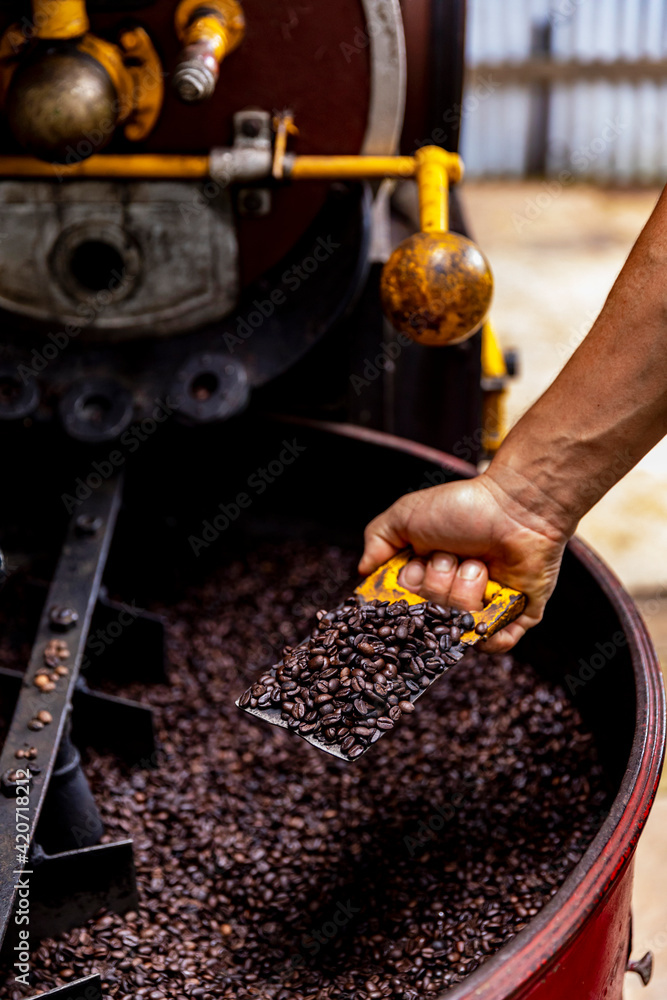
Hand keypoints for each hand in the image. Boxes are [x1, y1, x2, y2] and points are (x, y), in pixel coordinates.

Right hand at [359, 470, 570, 651]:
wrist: (515, 506)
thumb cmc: (462, 507)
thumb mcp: (405, 515)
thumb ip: (377, 539)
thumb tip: (362, 572)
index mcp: (426, 575)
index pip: (402, 607)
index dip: (406, 591)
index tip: (414, 567)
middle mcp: (451, 595)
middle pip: (428, 620)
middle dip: (435, 584)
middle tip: (448, 557)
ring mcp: (483, 609)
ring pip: (459, 628)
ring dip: (464, 589)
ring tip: (476, 563)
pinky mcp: (514, 618)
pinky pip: (495, 644)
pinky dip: (489, 627)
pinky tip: (490, 596)